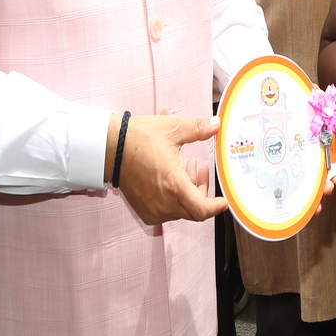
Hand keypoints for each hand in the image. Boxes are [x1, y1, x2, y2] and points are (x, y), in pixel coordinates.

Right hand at [110, 113, 226, 224]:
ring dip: (188, 191)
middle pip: (194, 209)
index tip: (224, 201)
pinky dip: (174, 197)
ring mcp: (152, 208)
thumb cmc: (139, 138)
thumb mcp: (173, 128)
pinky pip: (167, 210)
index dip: (216, 207)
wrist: (111, 148)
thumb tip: (216, 124)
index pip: (202, 210)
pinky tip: (172, 177)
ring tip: (186, 166)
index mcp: (174, 186)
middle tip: (201, 168)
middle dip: (202, 190)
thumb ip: (199, 129)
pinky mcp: (144, 209)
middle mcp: (164, 203)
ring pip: (181, 209)